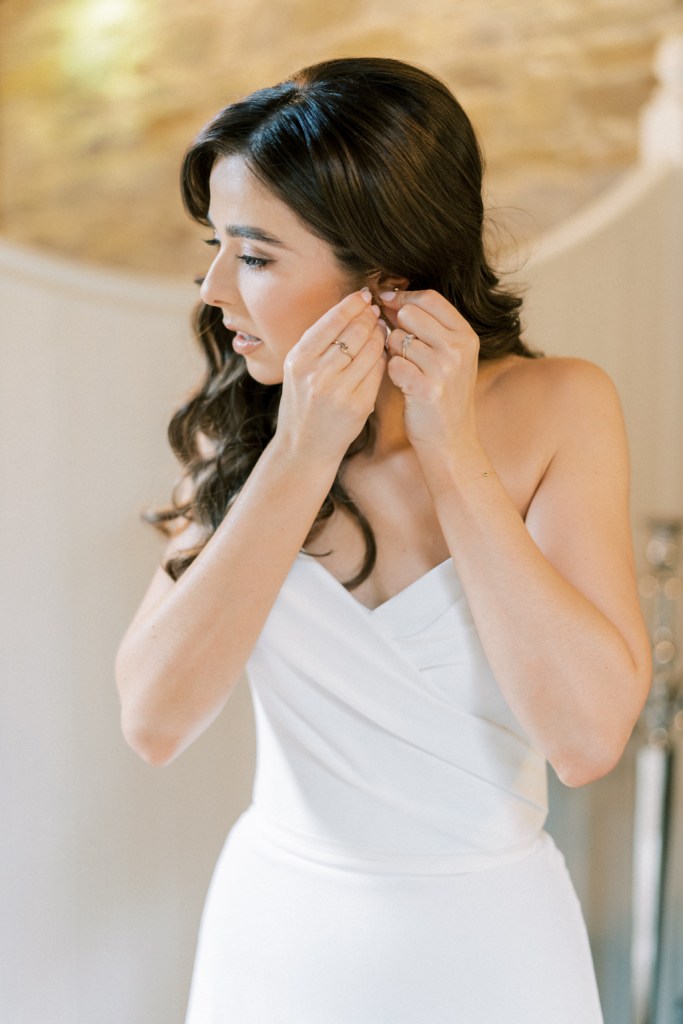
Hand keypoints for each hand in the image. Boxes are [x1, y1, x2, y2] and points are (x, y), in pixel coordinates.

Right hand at [276, 289, 387, 464]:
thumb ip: (317, 343)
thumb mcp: (298, 371)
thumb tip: (349, 309)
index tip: (364, 296)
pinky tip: (382, 353)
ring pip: (370, 350)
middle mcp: (316, 374)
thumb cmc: (302, 405)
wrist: (303, 449)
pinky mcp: (357, 406)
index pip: (332, 320)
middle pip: (354, 332)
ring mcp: (338, 391)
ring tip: (382, 329)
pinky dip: (382, 358)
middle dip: (370, 317)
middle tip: (378, 311)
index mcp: (298, 359)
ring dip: (380, 335)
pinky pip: (378, 372)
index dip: (352, 304)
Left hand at [379, 288, 480, 457]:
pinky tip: (404, 384)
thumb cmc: (444, 395)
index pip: (430, 298)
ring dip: (393, 352)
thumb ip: (429, 328)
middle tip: (399, 345)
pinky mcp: (427, 388)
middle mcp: (459, 349)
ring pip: (397, 339)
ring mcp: (444, 369)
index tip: (387, 300)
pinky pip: (393, 364)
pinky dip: (392, 373)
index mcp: (466, 336)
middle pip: (410, 314)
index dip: (404, 296)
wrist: (451, 440)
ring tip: (407, 370)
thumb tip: (391, 299)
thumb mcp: (450, 357)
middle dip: (396, 326)